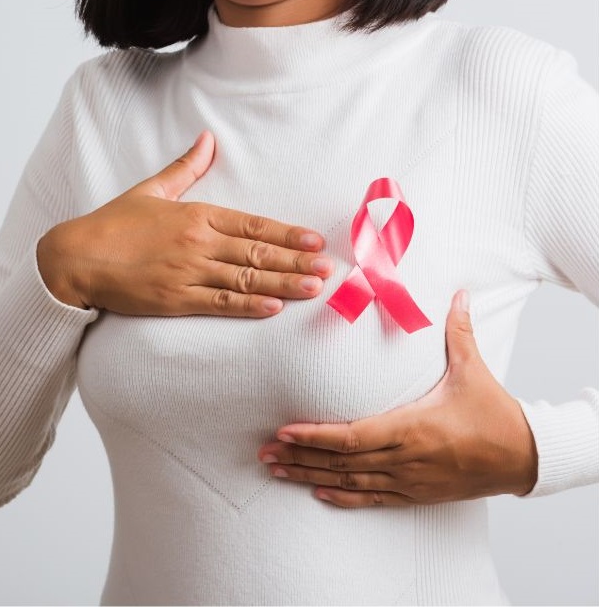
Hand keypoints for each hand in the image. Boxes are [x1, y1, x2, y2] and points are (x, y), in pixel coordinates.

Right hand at [37, 131, 332, 316]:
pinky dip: (247, 306)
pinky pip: (217, 303)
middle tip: (329, 270)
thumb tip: (208, 138)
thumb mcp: (151, 190)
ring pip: (244, 280)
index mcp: (195, 214)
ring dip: (282, 284)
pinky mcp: (173, 299)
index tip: (315, 241)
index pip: (252, 224)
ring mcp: (186, 273)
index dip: (287, 234)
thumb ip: (185, 167)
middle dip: (295, 261)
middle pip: (256, 253)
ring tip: (313, 289)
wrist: (76, 258)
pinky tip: (273, 308)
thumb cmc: (112, 224)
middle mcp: (196, 243)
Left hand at [258, 290, 538, 506]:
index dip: (315, 436)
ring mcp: (409, 480)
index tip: (283, 430)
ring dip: (310, 476)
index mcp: (413, 428)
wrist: (525, 458)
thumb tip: (458, 292)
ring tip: (276, 470)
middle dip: (299, 456)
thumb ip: (458, 332)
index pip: (352, 436)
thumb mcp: (473, 371)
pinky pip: (372, 498)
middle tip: (263, 452)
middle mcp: (405, 458)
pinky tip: (317, 491)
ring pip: (350, 482)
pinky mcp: (416, 493)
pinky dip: (343, 496)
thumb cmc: (495, 414)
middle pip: (341, 462)